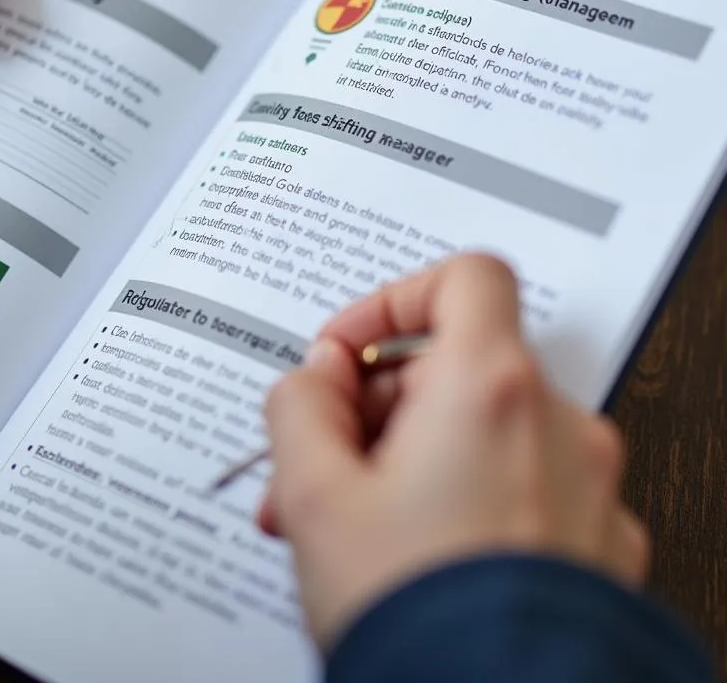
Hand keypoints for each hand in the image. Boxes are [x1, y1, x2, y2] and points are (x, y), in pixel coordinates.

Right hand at [258, 253, 648, 650]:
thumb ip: (300, 407)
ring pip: (480, 432)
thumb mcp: (313, 496)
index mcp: (490, 389)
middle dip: (374, 405)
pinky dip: (461, 496)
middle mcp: (556, 425)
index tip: (348, 353)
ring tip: (342, 524)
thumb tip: (315, 377)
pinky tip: (406, 552)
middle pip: (457, 366)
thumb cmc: (415, 614)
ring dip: (407, 456)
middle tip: (317, 461)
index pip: (465, 279)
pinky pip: (518, 486)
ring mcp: (585, 485)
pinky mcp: (595, 540)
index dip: (395, 301)